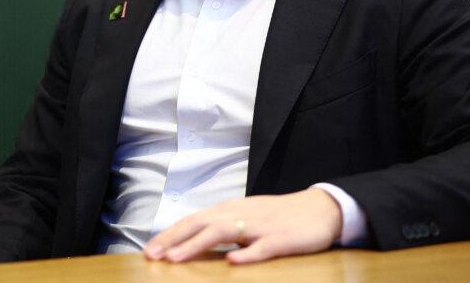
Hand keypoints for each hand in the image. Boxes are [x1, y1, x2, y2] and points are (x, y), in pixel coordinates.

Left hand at [142, 188, 342, 264]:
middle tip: (151, 255)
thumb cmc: (279, 216)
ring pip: (224, 232)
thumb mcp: (246, 218)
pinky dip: (247, 253)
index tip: (149, 249)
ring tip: (176, 259)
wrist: (320, 208)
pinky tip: (232, 262)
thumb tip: (193, 240)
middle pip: (201, 223)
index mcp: (231, 210)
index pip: (194, 220)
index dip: (170, 234)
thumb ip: (222, 227)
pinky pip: (263, 247)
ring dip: (197, 244)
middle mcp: (241, 214)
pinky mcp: (282, 239)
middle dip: (174, 239)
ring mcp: (261, 226)